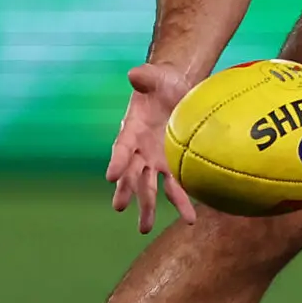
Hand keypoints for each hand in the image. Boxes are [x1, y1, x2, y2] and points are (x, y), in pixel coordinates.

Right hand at [105, 61, 197, 233]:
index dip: (116, 161)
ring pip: (150, 187)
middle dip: (126, 191)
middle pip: (131, 174)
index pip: (121, 148)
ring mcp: (155, 161)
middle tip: (120, 207)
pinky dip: (183, 200)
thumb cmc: (162, 84)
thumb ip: (145, 77)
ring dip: (148, 206)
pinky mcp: (173, 165)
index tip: (111, 175)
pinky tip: (190, 217)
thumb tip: (135, 74)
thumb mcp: (155, 77)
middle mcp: (139, 151)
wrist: (177, 91)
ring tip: (145, 228)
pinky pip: (177, 185)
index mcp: (131, 132)